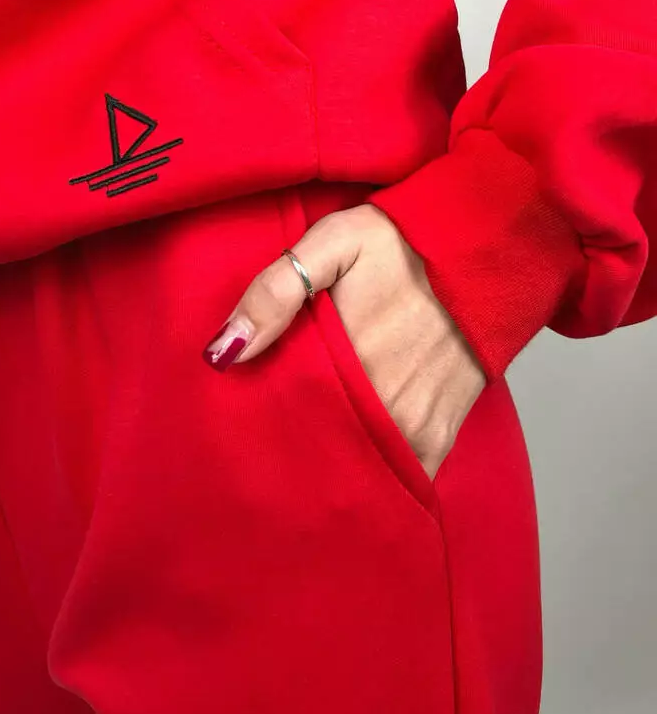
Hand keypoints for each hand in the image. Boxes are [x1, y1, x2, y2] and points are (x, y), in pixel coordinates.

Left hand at [202, 202, 486, 479]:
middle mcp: (382, 406)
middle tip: (267, 441)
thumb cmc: (405, 243)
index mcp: (346, 362)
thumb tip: (224, 352)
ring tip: (305, 449)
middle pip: (318, 450)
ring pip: (357, 468)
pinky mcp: (439, 436)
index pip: (283, 419)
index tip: (240, 423)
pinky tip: (352, 454)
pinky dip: (373, 470)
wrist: (490, 250)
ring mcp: (414, 427)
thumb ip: (276, 291)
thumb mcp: (334, 242)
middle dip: (291, 450)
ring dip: (331, 464)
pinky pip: (397, 472)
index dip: (259, 424)